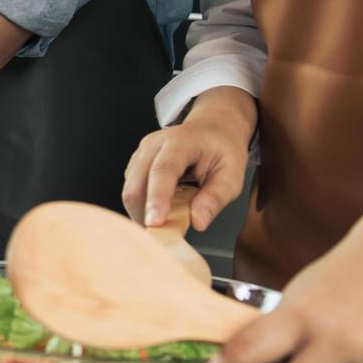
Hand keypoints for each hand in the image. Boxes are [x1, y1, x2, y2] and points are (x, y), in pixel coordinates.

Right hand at [122, 86, 256, 230]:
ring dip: (142, 211)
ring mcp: (142, 153)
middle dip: (143, 213)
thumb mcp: (232, 175)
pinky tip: (159, 209)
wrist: (213, 127)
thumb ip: (216, 198)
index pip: (163, 171)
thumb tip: (198, 222)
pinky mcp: (136, 163)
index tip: (154, 223)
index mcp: (181, 142)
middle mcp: (154, 144)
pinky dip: (141, 206)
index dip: (156, 198)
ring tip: (165, 220)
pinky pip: (131, 189)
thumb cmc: (223, 150)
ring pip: (129, 190)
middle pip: (136, 183)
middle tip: (162, 236)